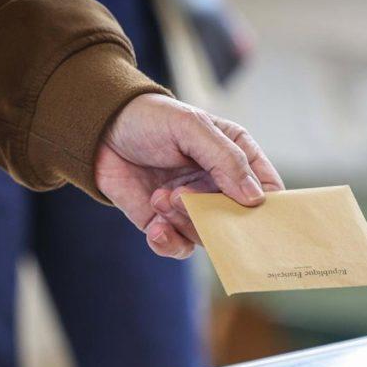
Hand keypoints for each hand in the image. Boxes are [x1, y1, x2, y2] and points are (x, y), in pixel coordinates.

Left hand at [95, 93, 283, 258]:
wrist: (98, 130)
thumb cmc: (150, 118)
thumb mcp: (192, 128)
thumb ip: (226, 160)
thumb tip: (255, 199)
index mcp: (236, 156)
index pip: (268, 189)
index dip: (268, 208)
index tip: (256, 217)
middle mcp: (218, 186)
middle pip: (238, 221)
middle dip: (216, 217)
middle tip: (187, 198)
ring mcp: (193, 207)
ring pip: (207, 236)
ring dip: (185, 222)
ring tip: (161, 197)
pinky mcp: (166, 224)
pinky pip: (178, 247)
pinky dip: (168, 242)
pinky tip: (155, 226)